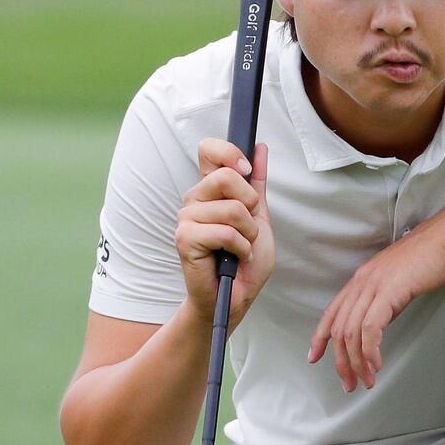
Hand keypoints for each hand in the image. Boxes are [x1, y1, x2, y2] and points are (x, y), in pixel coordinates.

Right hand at [176, 139, 273, 330]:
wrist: (237, 296)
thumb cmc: (245, 259)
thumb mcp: (259, 215)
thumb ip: (257, 183)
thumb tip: (259, 148)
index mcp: (210, 189)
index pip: (209, 149)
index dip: (229, 152)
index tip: (246, 169)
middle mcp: (194, 199)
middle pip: (227, 177)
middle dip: (250, 205)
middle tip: (247, 227)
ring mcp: (186, 218)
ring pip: (232, 208)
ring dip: (248, 233)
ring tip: (241, 247)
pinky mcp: (185, 239)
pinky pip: (225, 232)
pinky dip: (241, 248)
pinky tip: (234, 258)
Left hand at [308, 203, 444, 391]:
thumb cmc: (430, 258)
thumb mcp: (398, 282)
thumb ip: (384, 301)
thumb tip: (377, 326)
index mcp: (362, 278)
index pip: (332, 311)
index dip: (320, 337)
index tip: (314, 357)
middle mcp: (362, 281)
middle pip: (339, 328)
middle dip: (342, 361)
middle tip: (350, 383)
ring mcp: (373, 285)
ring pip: (352, 332)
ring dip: (358, 362)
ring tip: (366, 380)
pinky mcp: (389, 291)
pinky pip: (370, 328)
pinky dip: (370, 350)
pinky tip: (377, 364)